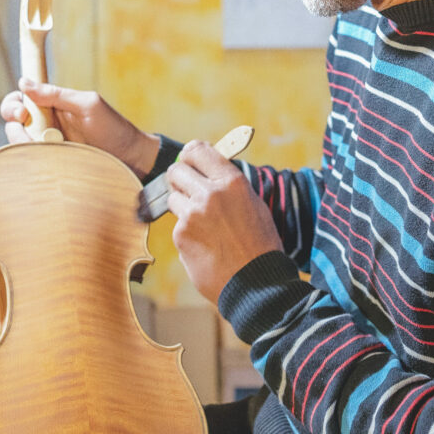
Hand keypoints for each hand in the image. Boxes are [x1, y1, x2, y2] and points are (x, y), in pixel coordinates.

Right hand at [0, 78, 159, 178]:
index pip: (21, 101)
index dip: (13, 104)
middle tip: (27, 130)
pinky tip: (46, 161)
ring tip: (47, 146)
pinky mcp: (53, 166)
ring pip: (19, 147)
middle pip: (14, 124)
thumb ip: (57, 95)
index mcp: (53, 106)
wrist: (132, 159)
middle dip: (14, 126)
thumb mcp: (87, 105)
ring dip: (24, 145)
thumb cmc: (113, 128)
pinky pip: (33, 165)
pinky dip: (33, 163)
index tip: (22, 112)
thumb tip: (24, 82)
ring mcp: (49, 148)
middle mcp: (46, 126)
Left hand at [167, 140, 282, 303]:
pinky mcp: (181, 236)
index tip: (191, 161)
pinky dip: (187, 233)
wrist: (256, 283)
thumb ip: (229, 185)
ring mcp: (192, 215)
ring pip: (173, 198)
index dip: (190, 155)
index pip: (197, 150)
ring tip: (204, 223)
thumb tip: (208, 171)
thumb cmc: (260, 244)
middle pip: (176, 170)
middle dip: (180, 179)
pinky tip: (206, 245)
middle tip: (188, 188)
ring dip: (183, 206)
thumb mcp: (253, 204)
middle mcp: (210, 194)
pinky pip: (177, 225)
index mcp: (232, 182)